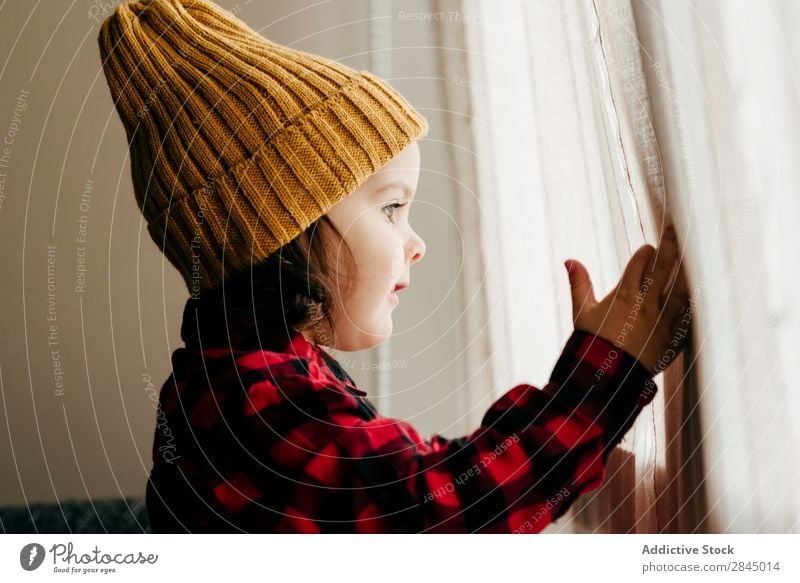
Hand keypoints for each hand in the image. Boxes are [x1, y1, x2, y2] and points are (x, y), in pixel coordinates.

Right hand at [564, 224, 692, 374]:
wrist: (607, 379)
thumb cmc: (592, 344)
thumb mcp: (581, 313)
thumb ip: (579, 284)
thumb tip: (570, 260)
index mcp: (625, 295)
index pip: (640, 262)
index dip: (645, 252)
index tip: (648, 249)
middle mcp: (648, 304)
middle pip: (664, 267)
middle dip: (670, 245)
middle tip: (675, 229)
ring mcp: (664, 320)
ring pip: (682, 288)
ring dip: (687, 271)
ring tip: (693, 257)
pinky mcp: (675, 337)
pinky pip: (690, 315)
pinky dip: (694, 304)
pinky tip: (699, 294)